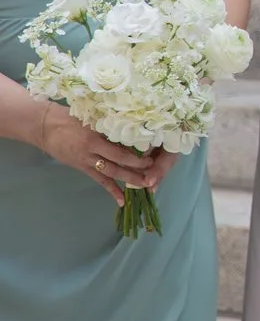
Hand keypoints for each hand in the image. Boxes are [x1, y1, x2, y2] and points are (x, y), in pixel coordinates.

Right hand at [34, 102, 175, 201]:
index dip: (135, 156)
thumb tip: (133, 128)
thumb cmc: (71, 118)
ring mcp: (87, 161)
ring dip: (128, 180)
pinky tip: (121, 201)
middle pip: (118, 163)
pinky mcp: (83, 168)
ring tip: (145, 185)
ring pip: (111, 174)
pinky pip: (100, 182)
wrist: (46, 128)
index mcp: (94, 137)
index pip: (118, 150)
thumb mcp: (91, 119)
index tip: (152, 156)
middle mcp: (92, 151)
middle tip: (153, 172)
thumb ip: (109, 126)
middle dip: (136, 169)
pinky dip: (111, 191)